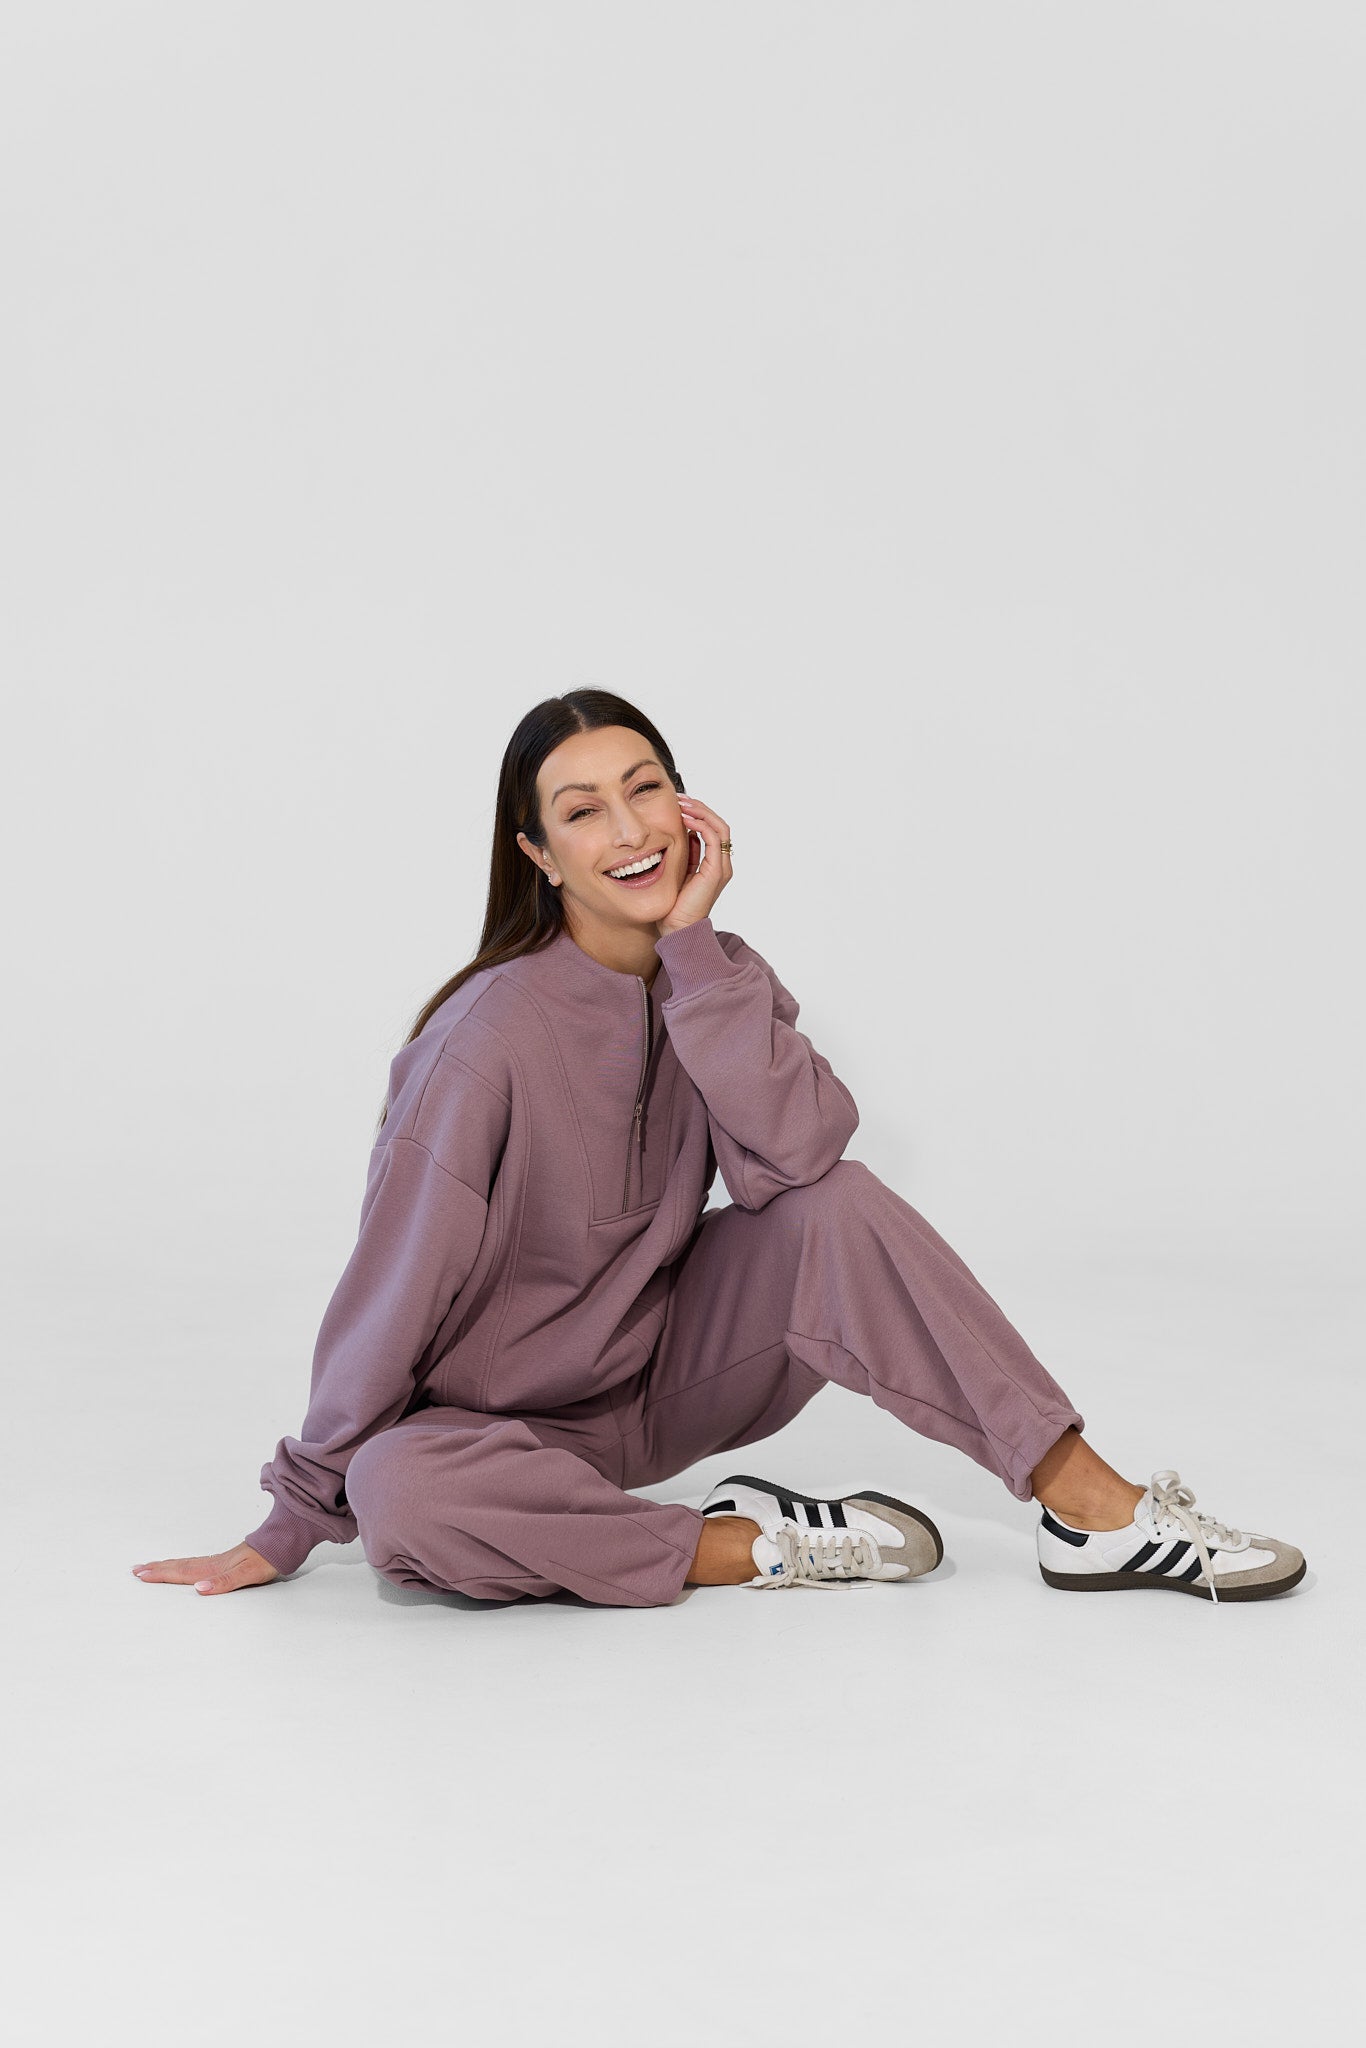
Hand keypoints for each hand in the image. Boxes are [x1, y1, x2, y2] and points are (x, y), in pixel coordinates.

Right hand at [131, 1542, 280, 1594]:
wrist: (284, 1543)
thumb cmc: (268, 1559)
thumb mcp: (248, 1574)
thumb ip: (224, 1582)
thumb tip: (199, 1589)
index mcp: (215, 1568)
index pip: (183, 1572)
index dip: (162, 1574)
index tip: (141, 1574)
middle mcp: (214, 1563)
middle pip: (180, 1566)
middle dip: (157, 1569)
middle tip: (135, 1570)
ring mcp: (220, 1561)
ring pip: (187, 1564)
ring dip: (167, 1566)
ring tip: (150, 1566)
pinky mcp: (227, 1561)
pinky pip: (198, 1564)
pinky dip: (184, 1566)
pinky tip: (183, 1569)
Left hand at [658, 792, 733, 933]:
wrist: (677, 928)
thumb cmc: (674, 904)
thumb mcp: (680, 871)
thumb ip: (687, 852)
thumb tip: (686, 831)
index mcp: (715, 863)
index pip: (713, 829)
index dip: (698, 813)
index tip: (680, 804)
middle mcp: (722, 864)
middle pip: (719, 824)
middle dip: (700, 808)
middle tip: (680, 798)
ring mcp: (721, 867)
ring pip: (720, 827)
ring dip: (700, 812)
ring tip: (681, 804)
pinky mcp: (716, 871)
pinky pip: (714, 839)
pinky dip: (701, 825)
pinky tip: (685, 819)